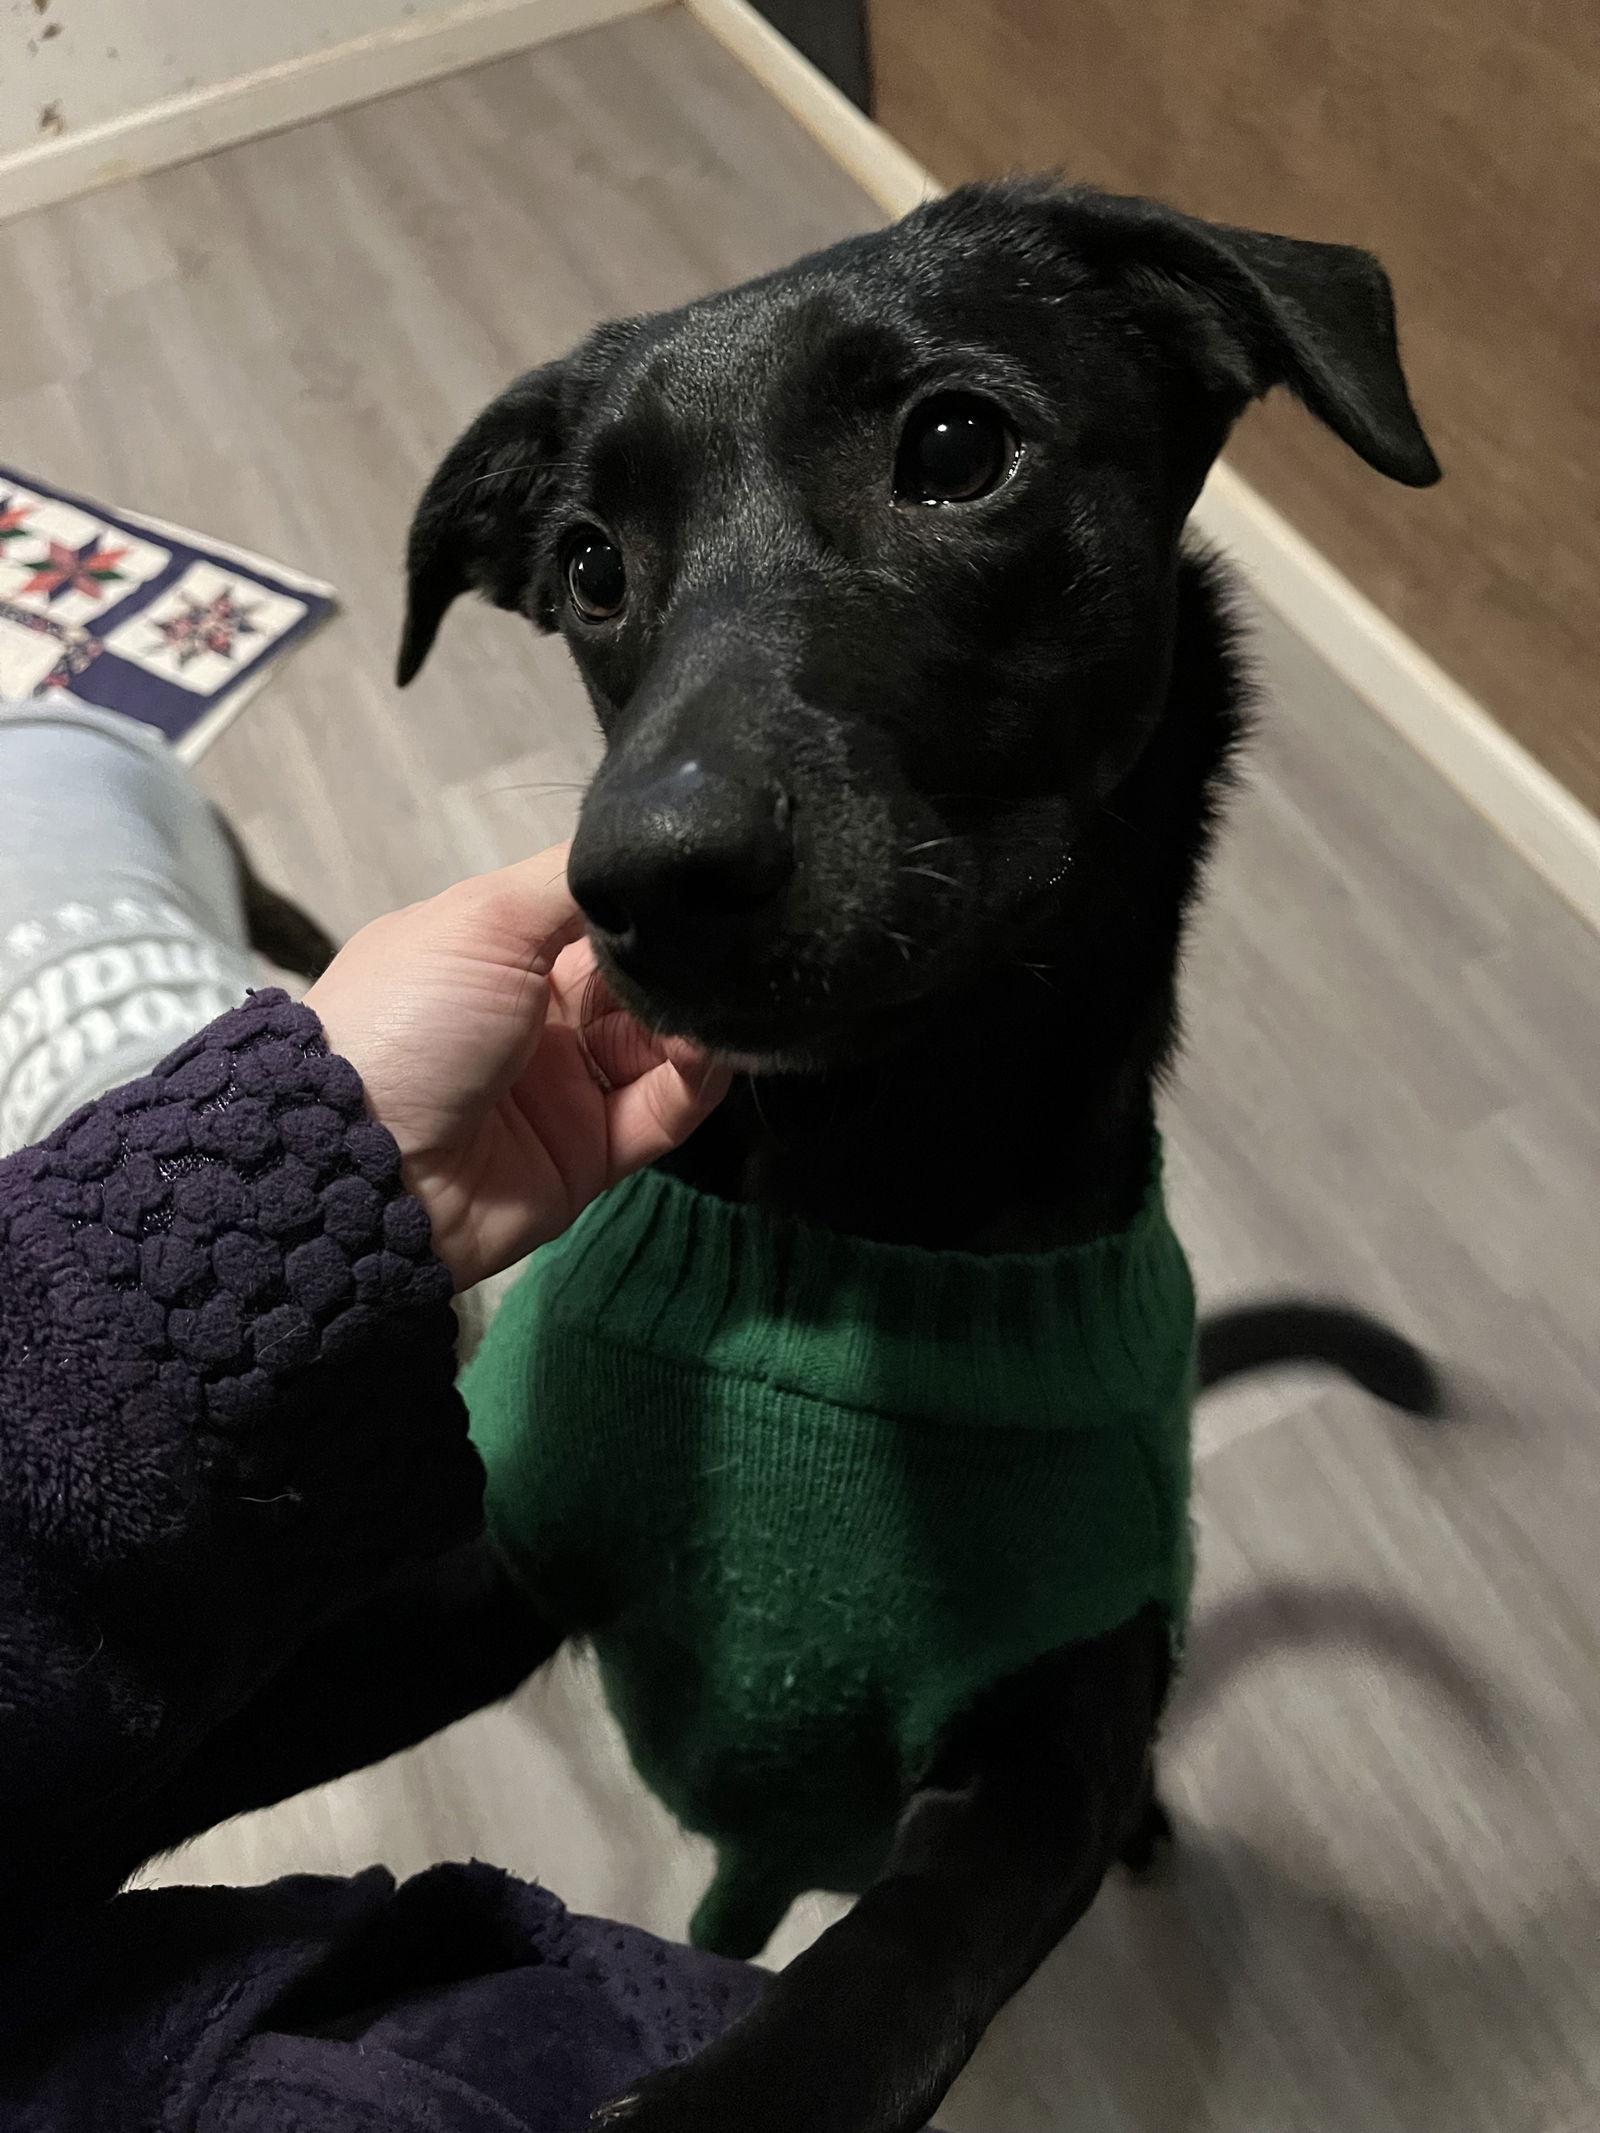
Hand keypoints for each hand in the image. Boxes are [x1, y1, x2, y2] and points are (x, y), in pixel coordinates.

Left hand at [305, 846, 728, 1290]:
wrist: (363, 1164)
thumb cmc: (412, 1017)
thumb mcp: (482, 918)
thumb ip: (571, 881)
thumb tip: (648, 844)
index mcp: (502, 953)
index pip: (598, 915)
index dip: (648, 900)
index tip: (705, 876)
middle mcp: (541, 1016)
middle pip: (641, 977)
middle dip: (685, 958)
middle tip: (733, 938)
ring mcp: (570, 1085)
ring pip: (666, 1040)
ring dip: (699, 1015)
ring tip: (725, 994)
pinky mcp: (597, 1151)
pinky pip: (667, 1109)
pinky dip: (700, 1076)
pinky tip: (713, 1044)